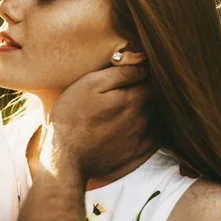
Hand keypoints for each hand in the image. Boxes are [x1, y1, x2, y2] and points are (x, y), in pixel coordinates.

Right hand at [42, 64, 152, 178]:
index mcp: (134, 100)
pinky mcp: (137, 155)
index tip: (130, 75)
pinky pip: (154, 139)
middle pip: (155, 100)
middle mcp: (144, 119)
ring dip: (147, 112)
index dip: (142, 75)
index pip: (150, 81)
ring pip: (155, 119)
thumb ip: (121, 73)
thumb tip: (144, 63)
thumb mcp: (90, 84)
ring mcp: (142, 139)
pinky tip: (131, 128)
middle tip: (124, 93)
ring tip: (124, 111)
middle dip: (145, 94)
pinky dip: (149, 131)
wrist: (65, 157)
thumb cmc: (72, 116)